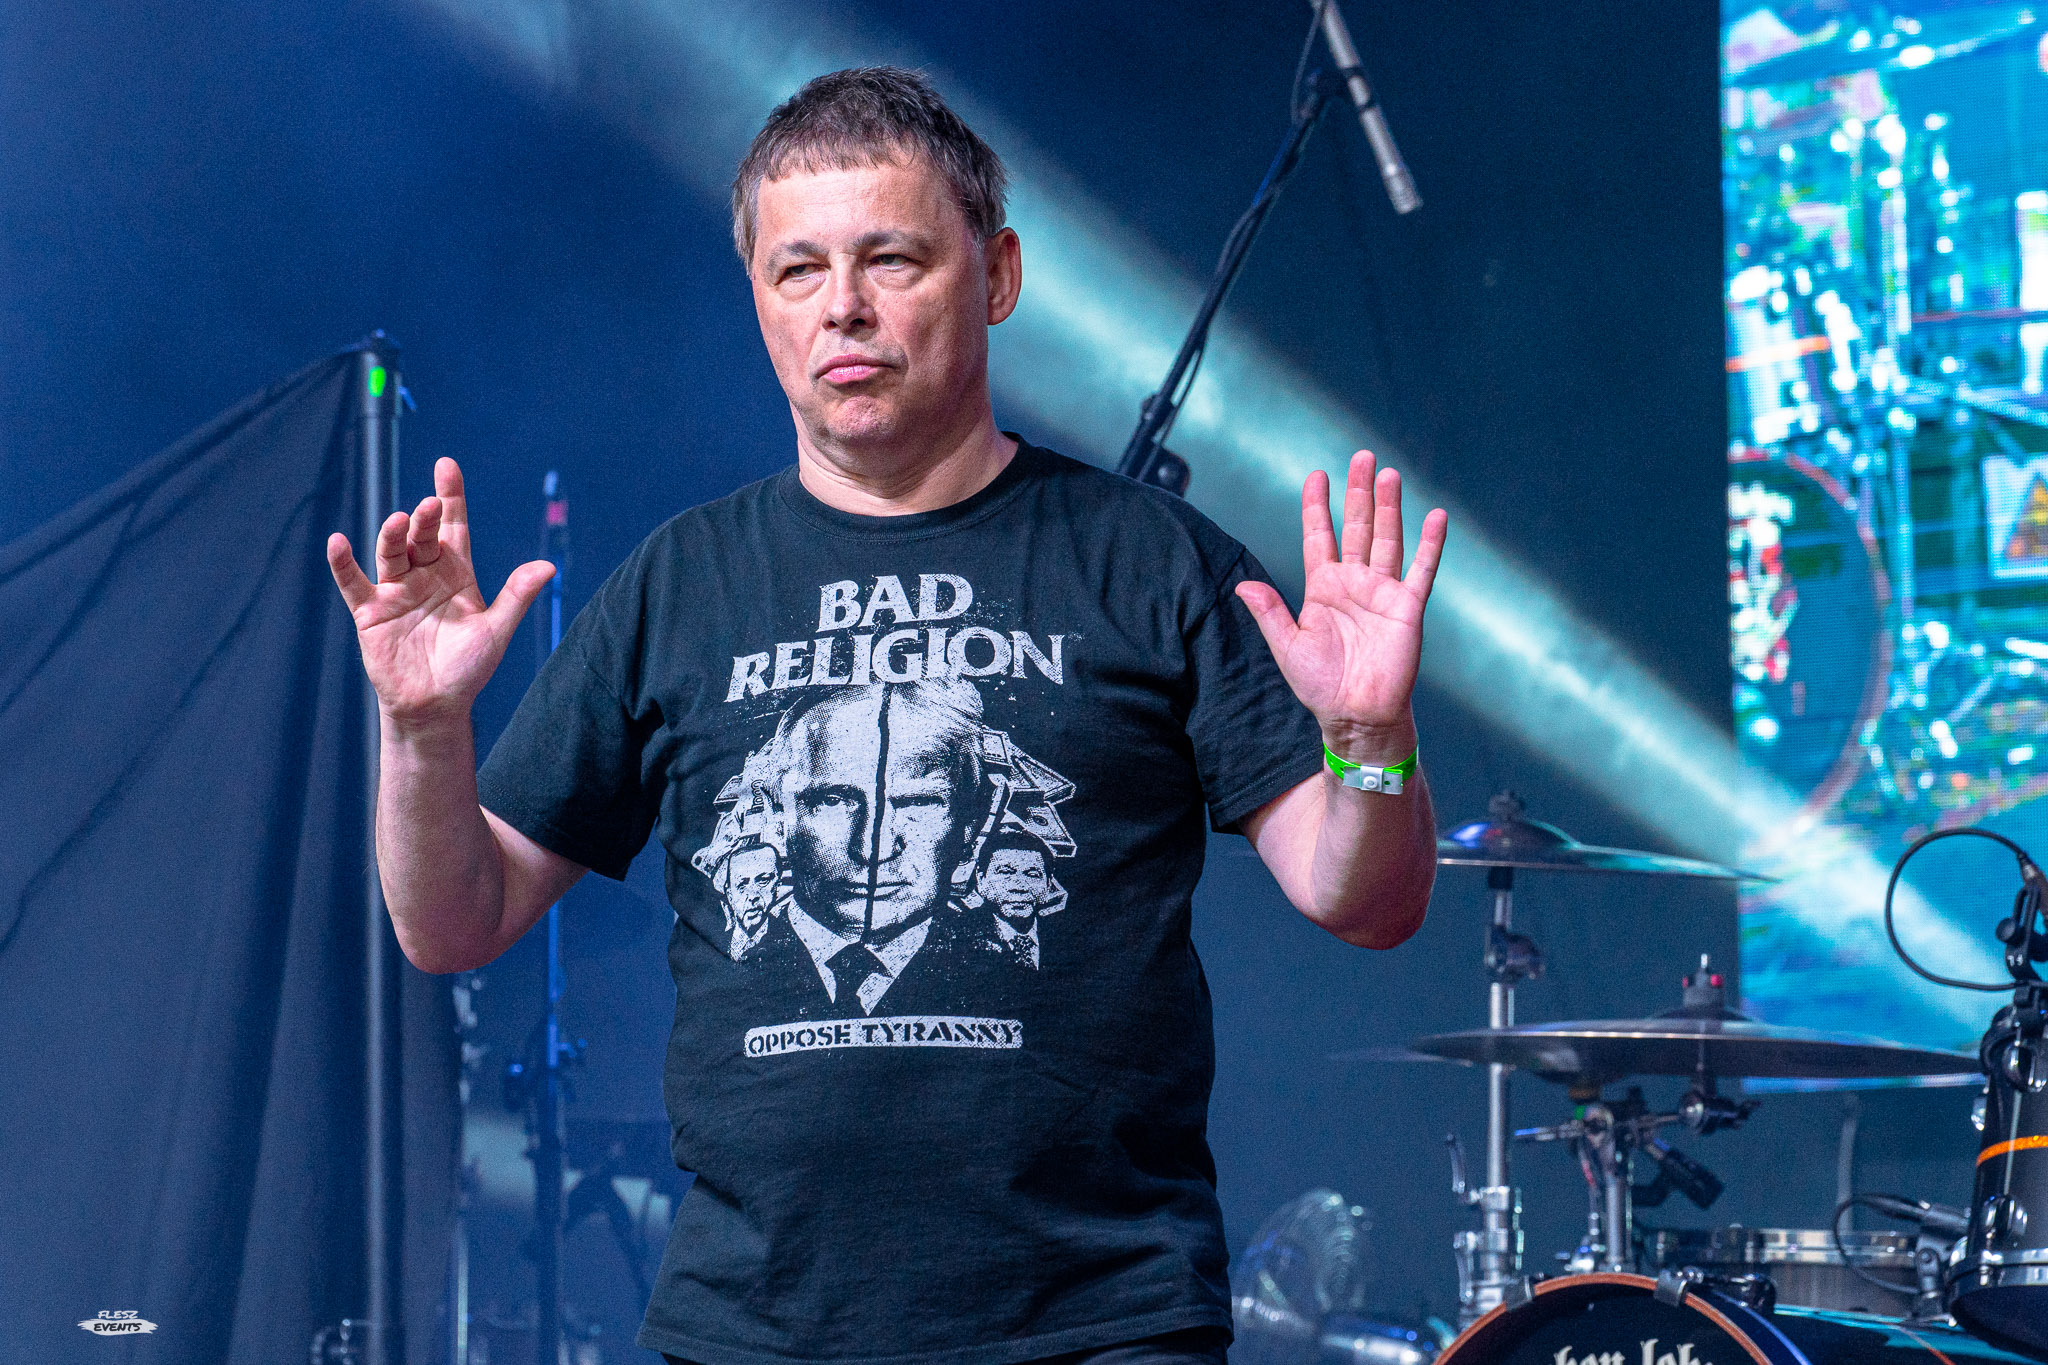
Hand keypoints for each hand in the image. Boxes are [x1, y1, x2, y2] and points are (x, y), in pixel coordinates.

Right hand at [327, 457, 555, 724]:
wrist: (436, 706)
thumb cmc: (468, 668)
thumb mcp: (496, 630)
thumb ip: (517, 596)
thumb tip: (549, 565)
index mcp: (456, 572)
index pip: (454, 527)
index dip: (451, 497)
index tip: (447, 467)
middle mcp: (424, 574)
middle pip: (423, 536)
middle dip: (427, 519)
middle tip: (431, 506)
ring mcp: (396, 590)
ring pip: (391, 552)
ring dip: (393, 535)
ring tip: (400, 521)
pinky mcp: (370, 611)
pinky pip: (354, 582)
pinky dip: (343, 564)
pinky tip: (339, 542)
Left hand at [1235, 451, 1446, 760]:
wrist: (1355, 716)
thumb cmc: (1319, 685)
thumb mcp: (1288, 647)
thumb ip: (1270, 613)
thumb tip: (1242, 586)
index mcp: (1322, 587)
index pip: (1319, 536)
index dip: (1317, 507)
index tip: (1317, 476)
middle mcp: (1354, 583)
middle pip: (1356, 526)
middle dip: (1358, 492)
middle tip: (1362, 456)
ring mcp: (1382, 592)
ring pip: (1386, 539)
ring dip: (1389, 507)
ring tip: (1389, 474)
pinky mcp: (1407, 608)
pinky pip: (1421, 571)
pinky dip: (1430, 544)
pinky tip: (1436, 517)